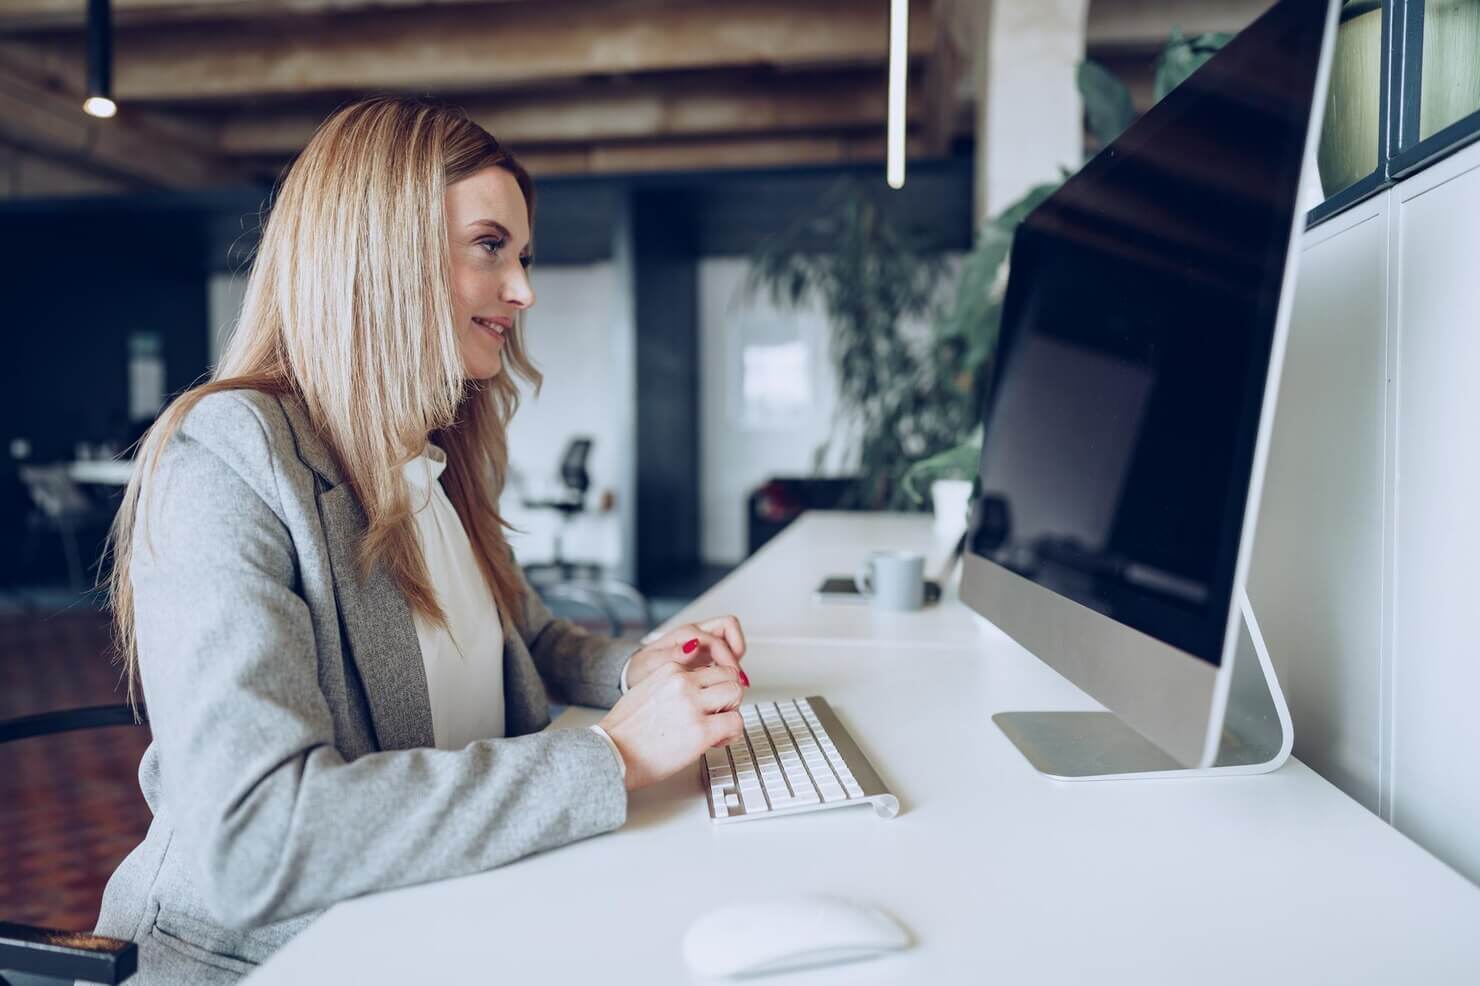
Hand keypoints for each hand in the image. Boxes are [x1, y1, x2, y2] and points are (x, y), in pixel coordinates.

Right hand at [597, 663, 744, 789]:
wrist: (612, 753)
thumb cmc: (624, 731)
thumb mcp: (646, 690)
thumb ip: (672, 685)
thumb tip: (695, 694)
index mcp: (670, 669)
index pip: (710, 668)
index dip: (713, 687)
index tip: (707, 704)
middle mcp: (683, 682)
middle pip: (728, 675)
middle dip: (727, 696)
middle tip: (718, 715)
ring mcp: (693, 705)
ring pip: (736, 692)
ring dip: (732, 711)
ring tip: (718, 728)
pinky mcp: (701, 730)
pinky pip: (736, 722)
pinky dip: (732, 733)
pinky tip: (717, 742)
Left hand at [625, 616, 748, 689]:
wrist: (634, 675)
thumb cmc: (642, 670)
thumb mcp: (652, 665)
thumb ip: (672, 655)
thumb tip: (692, 646)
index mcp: (685, 635)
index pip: (717, 638)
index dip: (728, 658)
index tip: (731, 678)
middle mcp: (696, 635)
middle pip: (729, 626)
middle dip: (737, 648)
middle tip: (736, 674)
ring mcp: (701, 643)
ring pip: (729, 637)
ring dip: (735, 656)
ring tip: (732, 678)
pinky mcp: (703, 653)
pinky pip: (724, 651)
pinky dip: (729, 664)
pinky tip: (724, 681)